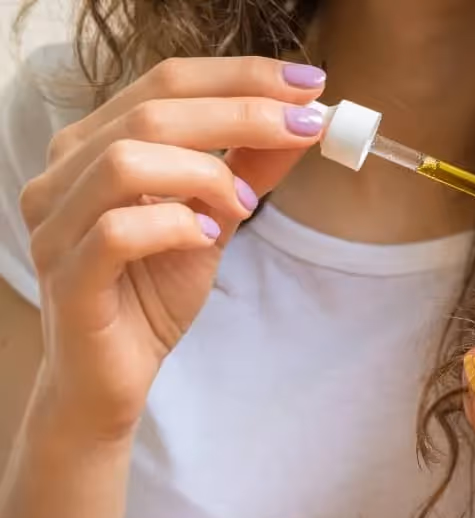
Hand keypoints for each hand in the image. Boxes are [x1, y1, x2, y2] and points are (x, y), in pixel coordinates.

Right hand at [19, 57, 326, 439]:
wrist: (114, 375)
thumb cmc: (154, 290)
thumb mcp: (213, 218)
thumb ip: (247, 170)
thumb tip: (301, 123)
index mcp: (95, 145)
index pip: (167, 82)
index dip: (241, 76)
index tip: (309, 83)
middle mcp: (64, 173)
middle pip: (152, 111)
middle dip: (243, 111)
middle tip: (305, 126)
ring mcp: (55, 225)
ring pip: (126, 161)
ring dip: (205, 173)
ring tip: (242, 206)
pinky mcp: (66, 277)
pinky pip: (117, 232)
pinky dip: (174, 226)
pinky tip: (204, 239)